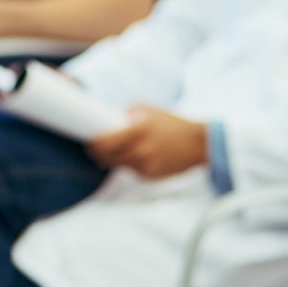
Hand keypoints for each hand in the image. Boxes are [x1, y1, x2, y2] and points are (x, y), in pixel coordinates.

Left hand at [86, 106, 208, 179]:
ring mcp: (146, 165)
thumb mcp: (148, 111)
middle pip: (107, 158)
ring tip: (118, 150)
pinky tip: (139, 156)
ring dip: (115, 160)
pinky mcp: (151, 176)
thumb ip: (126, 115)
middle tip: (95, 150)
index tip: (90, 143)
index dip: (94, 145)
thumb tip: (108, 120)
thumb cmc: (171, 124)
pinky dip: (131, 165)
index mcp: (138, 130)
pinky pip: (132, 171)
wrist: (197, 144)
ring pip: (119, 165)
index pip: (105, 143)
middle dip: (98, 155)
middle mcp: (141, 150)